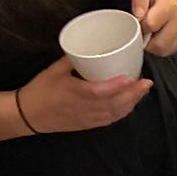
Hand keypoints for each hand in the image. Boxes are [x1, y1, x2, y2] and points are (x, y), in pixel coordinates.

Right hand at [19, 56, 152, 133]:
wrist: (29, 115)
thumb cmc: (40, 89)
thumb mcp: (55, 70)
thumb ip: (74, 60)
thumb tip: (90, 50)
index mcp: (76, 93)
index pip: (102, 91)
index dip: (119, 86)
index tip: (133, 78)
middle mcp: (85, 108)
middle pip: (115, 104)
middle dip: (134, 94)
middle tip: (147, 83)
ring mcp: (88, 119)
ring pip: (115, 114)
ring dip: (131, 104)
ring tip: (142, 92)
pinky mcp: (88, 125)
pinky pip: (110, 120)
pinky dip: (122, 113)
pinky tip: (130, 105)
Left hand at [132, 0, 176, 55]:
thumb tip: (138, 14)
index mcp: (170, 5)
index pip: (151, 25)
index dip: (141, 26)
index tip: (139, 22)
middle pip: (160, 43)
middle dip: (147, 41)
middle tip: (144, 30)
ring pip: (164, 50)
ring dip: (153, 46)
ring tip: (150, 33)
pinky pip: (169, 51)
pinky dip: (160, 47)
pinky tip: (158, 36)